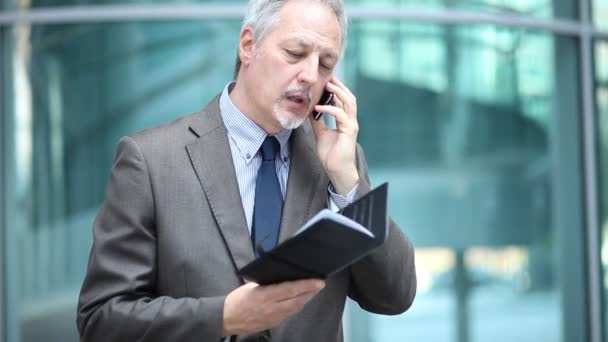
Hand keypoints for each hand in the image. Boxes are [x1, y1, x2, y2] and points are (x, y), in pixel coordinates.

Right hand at [222, 279, 324, 335]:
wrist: (227, 319)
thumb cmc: (237, 300)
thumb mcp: (251, 286)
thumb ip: (267, 283)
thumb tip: (281, 277)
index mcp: (265, 296)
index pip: (290, 289)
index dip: (306, 285)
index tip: (317, 281)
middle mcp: (272, 308)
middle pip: (297, 300)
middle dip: (310, 292)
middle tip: (320, 284)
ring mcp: (274, 318)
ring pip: (295, 308)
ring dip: (306, 299)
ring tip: (313, 291)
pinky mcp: (273, 323)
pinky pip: (289, 314)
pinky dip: (297, 306)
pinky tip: (301, 301)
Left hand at [310, 76, 358, 195]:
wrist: (336, 170)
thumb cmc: (331, 154)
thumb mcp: (321, 133)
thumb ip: (317, 121)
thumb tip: (310, 110)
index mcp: (345, 120)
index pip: (343, 100)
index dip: (336, 89)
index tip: (326, 79)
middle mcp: (351, 120)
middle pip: (349, 97)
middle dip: (339, 85)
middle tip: (328, 76)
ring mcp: (351, 125)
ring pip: (349, 102)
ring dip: (338, 92)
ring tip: (327, 84)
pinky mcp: (350, 131)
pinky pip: (341, 115)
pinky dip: (330, 109)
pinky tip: (319, 107)